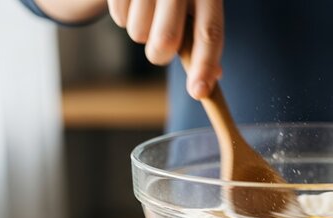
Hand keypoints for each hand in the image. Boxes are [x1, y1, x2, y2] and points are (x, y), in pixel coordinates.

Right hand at [107, 0, 223, 98]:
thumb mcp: (201, 2)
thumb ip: (205, 35)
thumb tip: (213, 76)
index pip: (209, 33)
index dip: (205, 66)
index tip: (198, 92)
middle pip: (166, 41)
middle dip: (161, 55)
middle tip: (161, 46)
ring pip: (138, 34)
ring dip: (142, 35)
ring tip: (149, 13)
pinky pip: (119, 18)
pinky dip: (126, 18)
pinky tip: (135, 2)